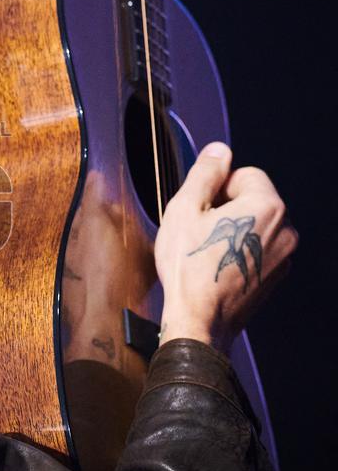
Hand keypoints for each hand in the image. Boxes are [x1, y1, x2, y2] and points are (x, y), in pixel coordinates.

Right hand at [154, 142, 297, 352]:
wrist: (199, 320)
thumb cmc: (188, 266)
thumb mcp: (185, 209)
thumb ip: (205, 174)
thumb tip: (219, 150)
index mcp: (267, 205)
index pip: (245, 174)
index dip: (217, 186)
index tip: (199, 207)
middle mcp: (286, 228)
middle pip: (254, 199)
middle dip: (227, 207)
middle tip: (199, 229)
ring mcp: (284, 255)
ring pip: (257, 225)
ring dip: (234, 229)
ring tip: (206, 250)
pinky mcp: (277, 275)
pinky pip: (260, 249)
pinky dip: (241, 250)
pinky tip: (217, 265)